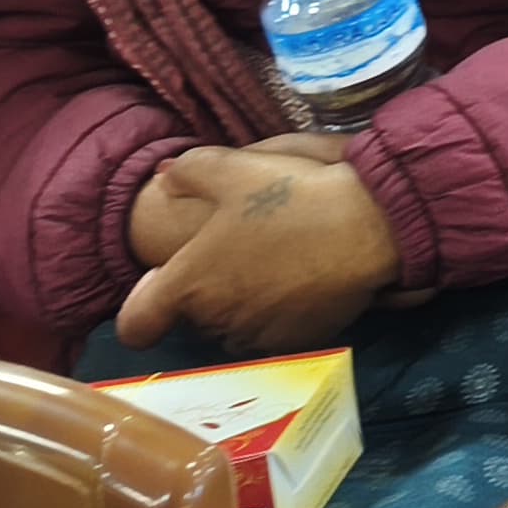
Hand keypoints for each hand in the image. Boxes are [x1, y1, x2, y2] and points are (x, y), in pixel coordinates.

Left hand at [112, 144, 402, 353]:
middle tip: (236, 251)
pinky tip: (303, 278)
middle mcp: (217, 321)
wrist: (371, 226)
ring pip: (234, 326)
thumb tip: (163, 177)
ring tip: (272, 264)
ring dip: (242, 304)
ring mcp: (259, 335)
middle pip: (193, 319)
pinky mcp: (299, 340)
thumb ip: (188, 170)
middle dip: (206, 291)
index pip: (136, 325)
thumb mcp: (236, 167)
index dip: (141, 308)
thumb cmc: (295, 197)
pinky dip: (280, 312)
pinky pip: (274, 332)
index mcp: (190, 284)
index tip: (162, 283)